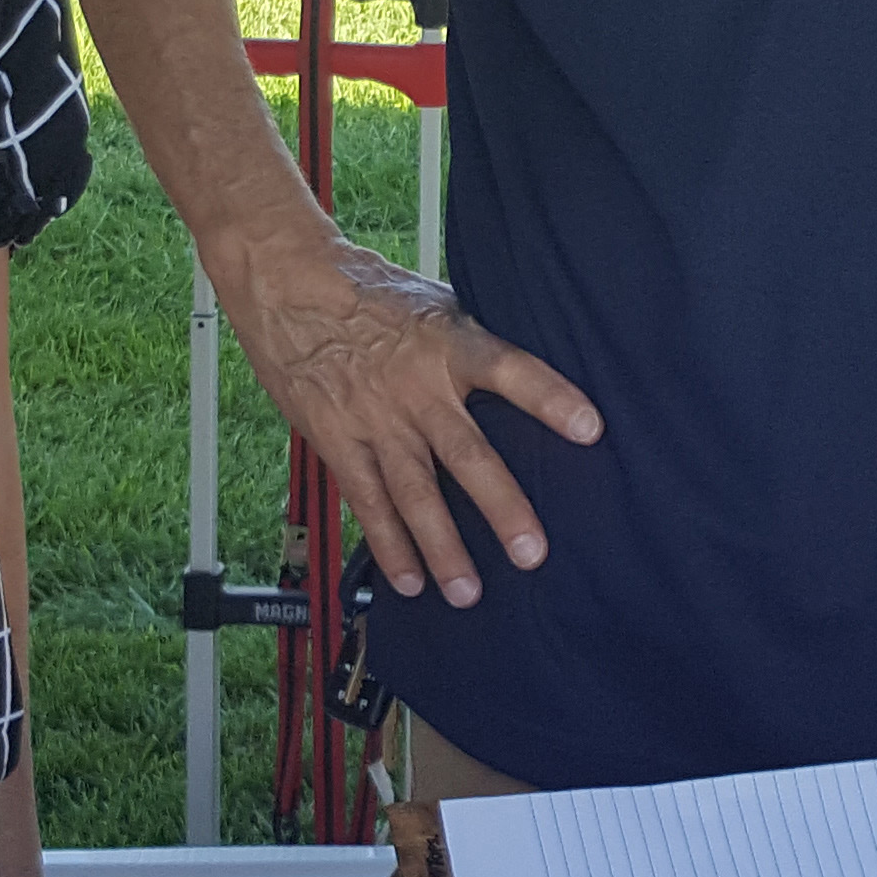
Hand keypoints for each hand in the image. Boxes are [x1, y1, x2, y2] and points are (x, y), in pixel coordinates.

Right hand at [226, 233, 601, 606]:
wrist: (286, 285)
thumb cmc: (366, 291)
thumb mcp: (431, 303)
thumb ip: (470, 346)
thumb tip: (517, 379)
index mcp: (449, 344)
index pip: (510, 370)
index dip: (550, 398)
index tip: (590, 429)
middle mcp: (416, 388)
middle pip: (466, 454)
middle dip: (500, 506)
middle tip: (530, 553)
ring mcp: (375, 420)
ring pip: (415, 492)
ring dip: (443, 547)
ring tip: (468, 590)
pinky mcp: (338, 441)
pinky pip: (367, 501)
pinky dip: (388, 544)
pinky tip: (409, 580)